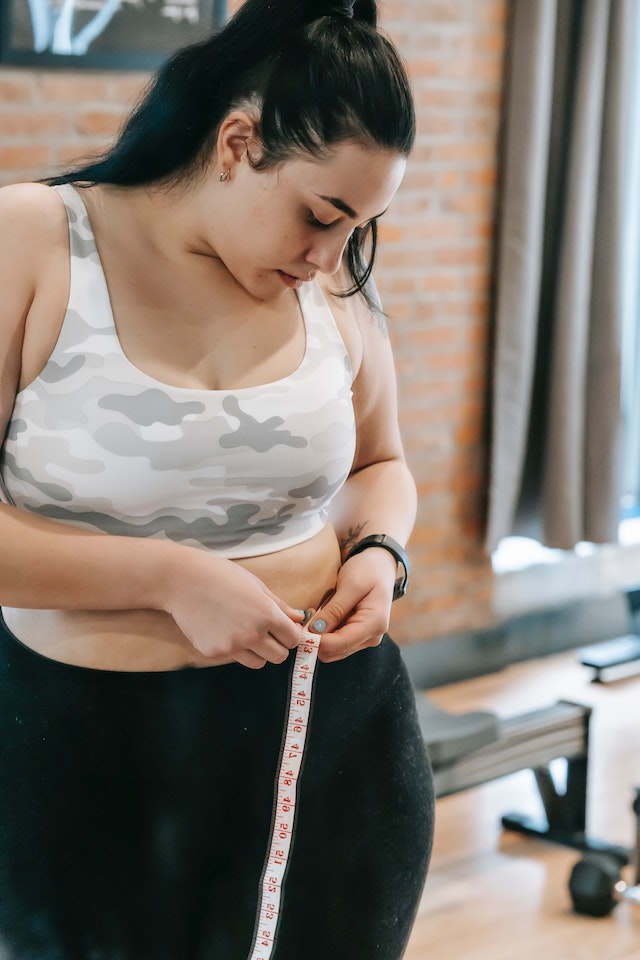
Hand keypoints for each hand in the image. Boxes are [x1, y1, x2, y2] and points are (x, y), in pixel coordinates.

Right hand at [161, 545, 304, 668]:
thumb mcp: (256, 585)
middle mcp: (251, 634)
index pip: (293, 639)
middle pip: (279, 656)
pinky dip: (234, 649)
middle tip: (266, 632)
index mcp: (266, 614)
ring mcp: (231, 646)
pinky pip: (234, 658)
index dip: (290, 634)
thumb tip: (300, 618)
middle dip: (277, 646)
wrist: (182, 581)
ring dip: (257, 652)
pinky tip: (222, 629)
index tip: (283, 629)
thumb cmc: (221, 576)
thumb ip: (279, 606)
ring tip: (244, 631)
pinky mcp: (213, 653)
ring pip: (258, 663)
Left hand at [307, 548, 396, 662]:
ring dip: (320, 635)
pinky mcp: (358, 636)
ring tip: (317, 612)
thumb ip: (334, 610)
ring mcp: (366, 638)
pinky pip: (336, 642)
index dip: (317, 640)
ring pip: (333, 649)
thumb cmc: (368, 570)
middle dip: (317, 638)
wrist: (379, 565)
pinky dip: (326, 632)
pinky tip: (324, 616)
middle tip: (309, 615)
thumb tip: (315, 631)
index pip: (340, 644)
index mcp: (374, 624)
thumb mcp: (351, 586)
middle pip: (335, 651)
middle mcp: (372, 636)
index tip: (300, 628)